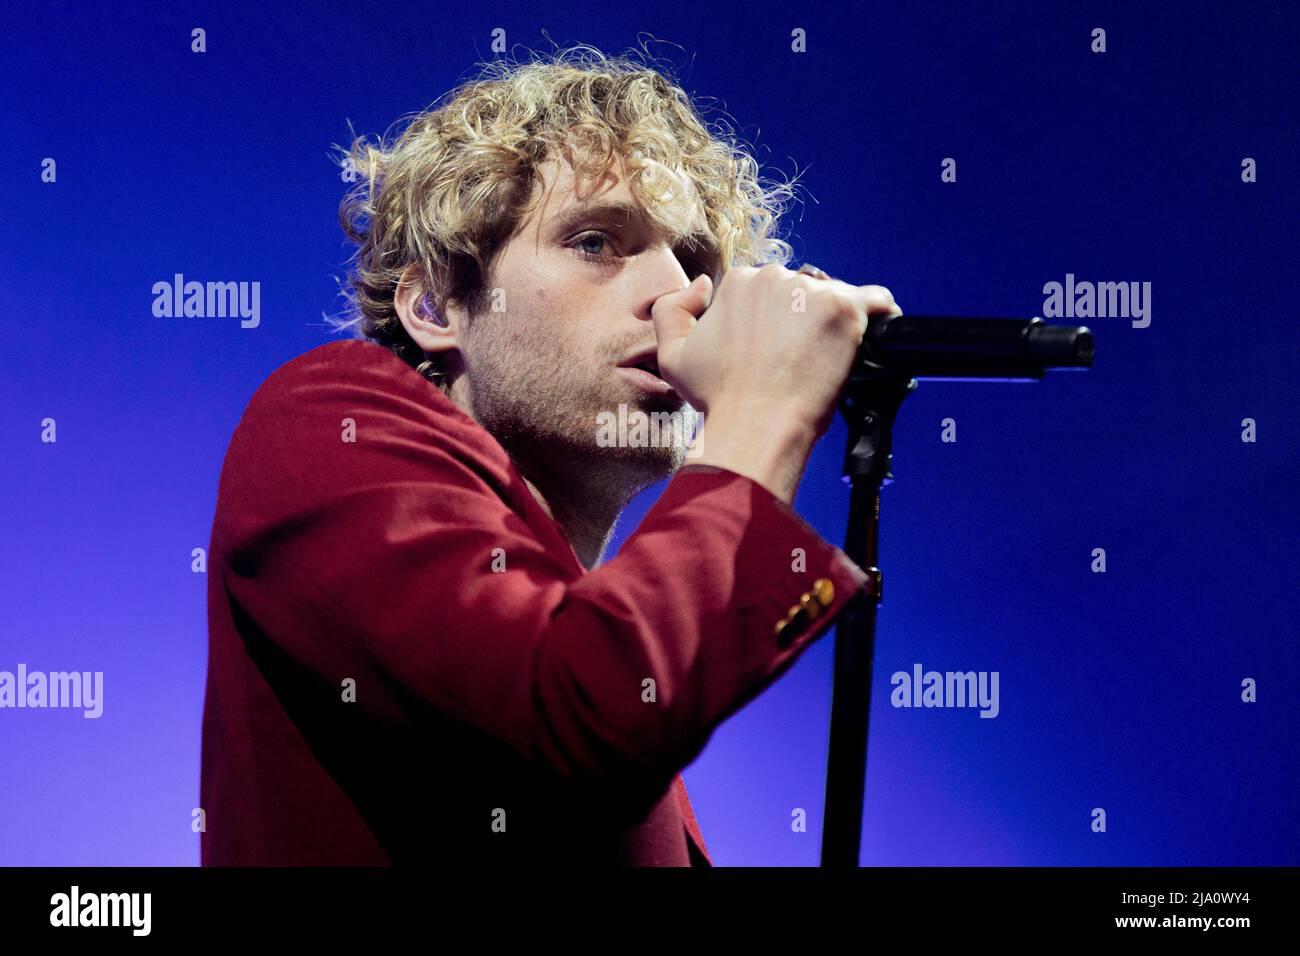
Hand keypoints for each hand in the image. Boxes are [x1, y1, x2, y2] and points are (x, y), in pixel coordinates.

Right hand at [651, 263, 902, 438]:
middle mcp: (774, 277)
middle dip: (801, 318)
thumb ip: (672, 310)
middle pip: (801, 290)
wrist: (756, 425)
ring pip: (833, 298)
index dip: (772, 321)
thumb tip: (703, 283)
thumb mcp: (671, 355)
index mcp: (738, 282)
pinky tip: (880, 330)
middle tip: (798, 359)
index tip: (774, 349)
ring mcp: (812, 291)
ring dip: (832, 322)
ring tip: (826, 359)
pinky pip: (878, 300)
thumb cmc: (718, 398)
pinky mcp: (846, 309)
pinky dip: (882, 313)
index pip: (767, 291)